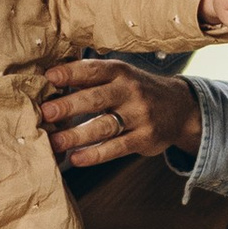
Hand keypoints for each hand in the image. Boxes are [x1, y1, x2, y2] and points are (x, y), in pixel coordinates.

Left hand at [36, 54, 201, 170]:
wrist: (180, 108)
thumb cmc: (137, 91)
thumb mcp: (120, 76)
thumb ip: (91, 78)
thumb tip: (49, 80)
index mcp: (120, 72)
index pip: (93, 70)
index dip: (71, 73)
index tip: (48, 78)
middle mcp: (131, 91)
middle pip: (96, 98)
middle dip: (69, 106)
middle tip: (46, 113)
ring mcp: (140, 116)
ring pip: (104, 126)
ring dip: (77, 135)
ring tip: (54, 142)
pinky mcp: (145, 138)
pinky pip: (117, 148)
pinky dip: (95, 154)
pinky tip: (77, 158)